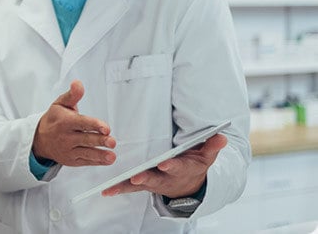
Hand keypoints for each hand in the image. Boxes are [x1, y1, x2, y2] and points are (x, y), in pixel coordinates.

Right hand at [32, 81, 115, 166]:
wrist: (40, 139)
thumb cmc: (54, 119)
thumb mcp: (60, 103)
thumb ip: (72, 95)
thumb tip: (78, 84)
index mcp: (65, 122)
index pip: (81, 123)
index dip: (94, 125)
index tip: (105, 127)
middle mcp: (66, 137)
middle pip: (85, 139)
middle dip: (99, 140)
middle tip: (111, 141)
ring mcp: (69, 150)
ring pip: (86, 152)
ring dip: (100, 154)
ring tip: (111, 155)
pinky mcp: (72, 160)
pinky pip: (86, 161)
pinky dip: (97, 161)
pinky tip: (107, 159)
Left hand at [102, 133, 227, 197]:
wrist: (189, 186)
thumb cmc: (194, 165)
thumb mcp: (206, 156)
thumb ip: (212, 146)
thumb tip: (221, 136)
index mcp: (182, 169)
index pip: (177, 167)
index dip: (171, 166)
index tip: (164, 164)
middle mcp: (166, 179)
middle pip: (154, 179)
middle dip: (145, 178)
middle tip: (135, 178)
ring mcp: (153, 183)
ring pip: (139, 185)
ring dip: (126, 186)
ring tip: (111, 188)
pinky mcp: (143, 185)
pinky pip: (130, 187)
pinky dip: (118, 189)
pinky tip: (105, 191)